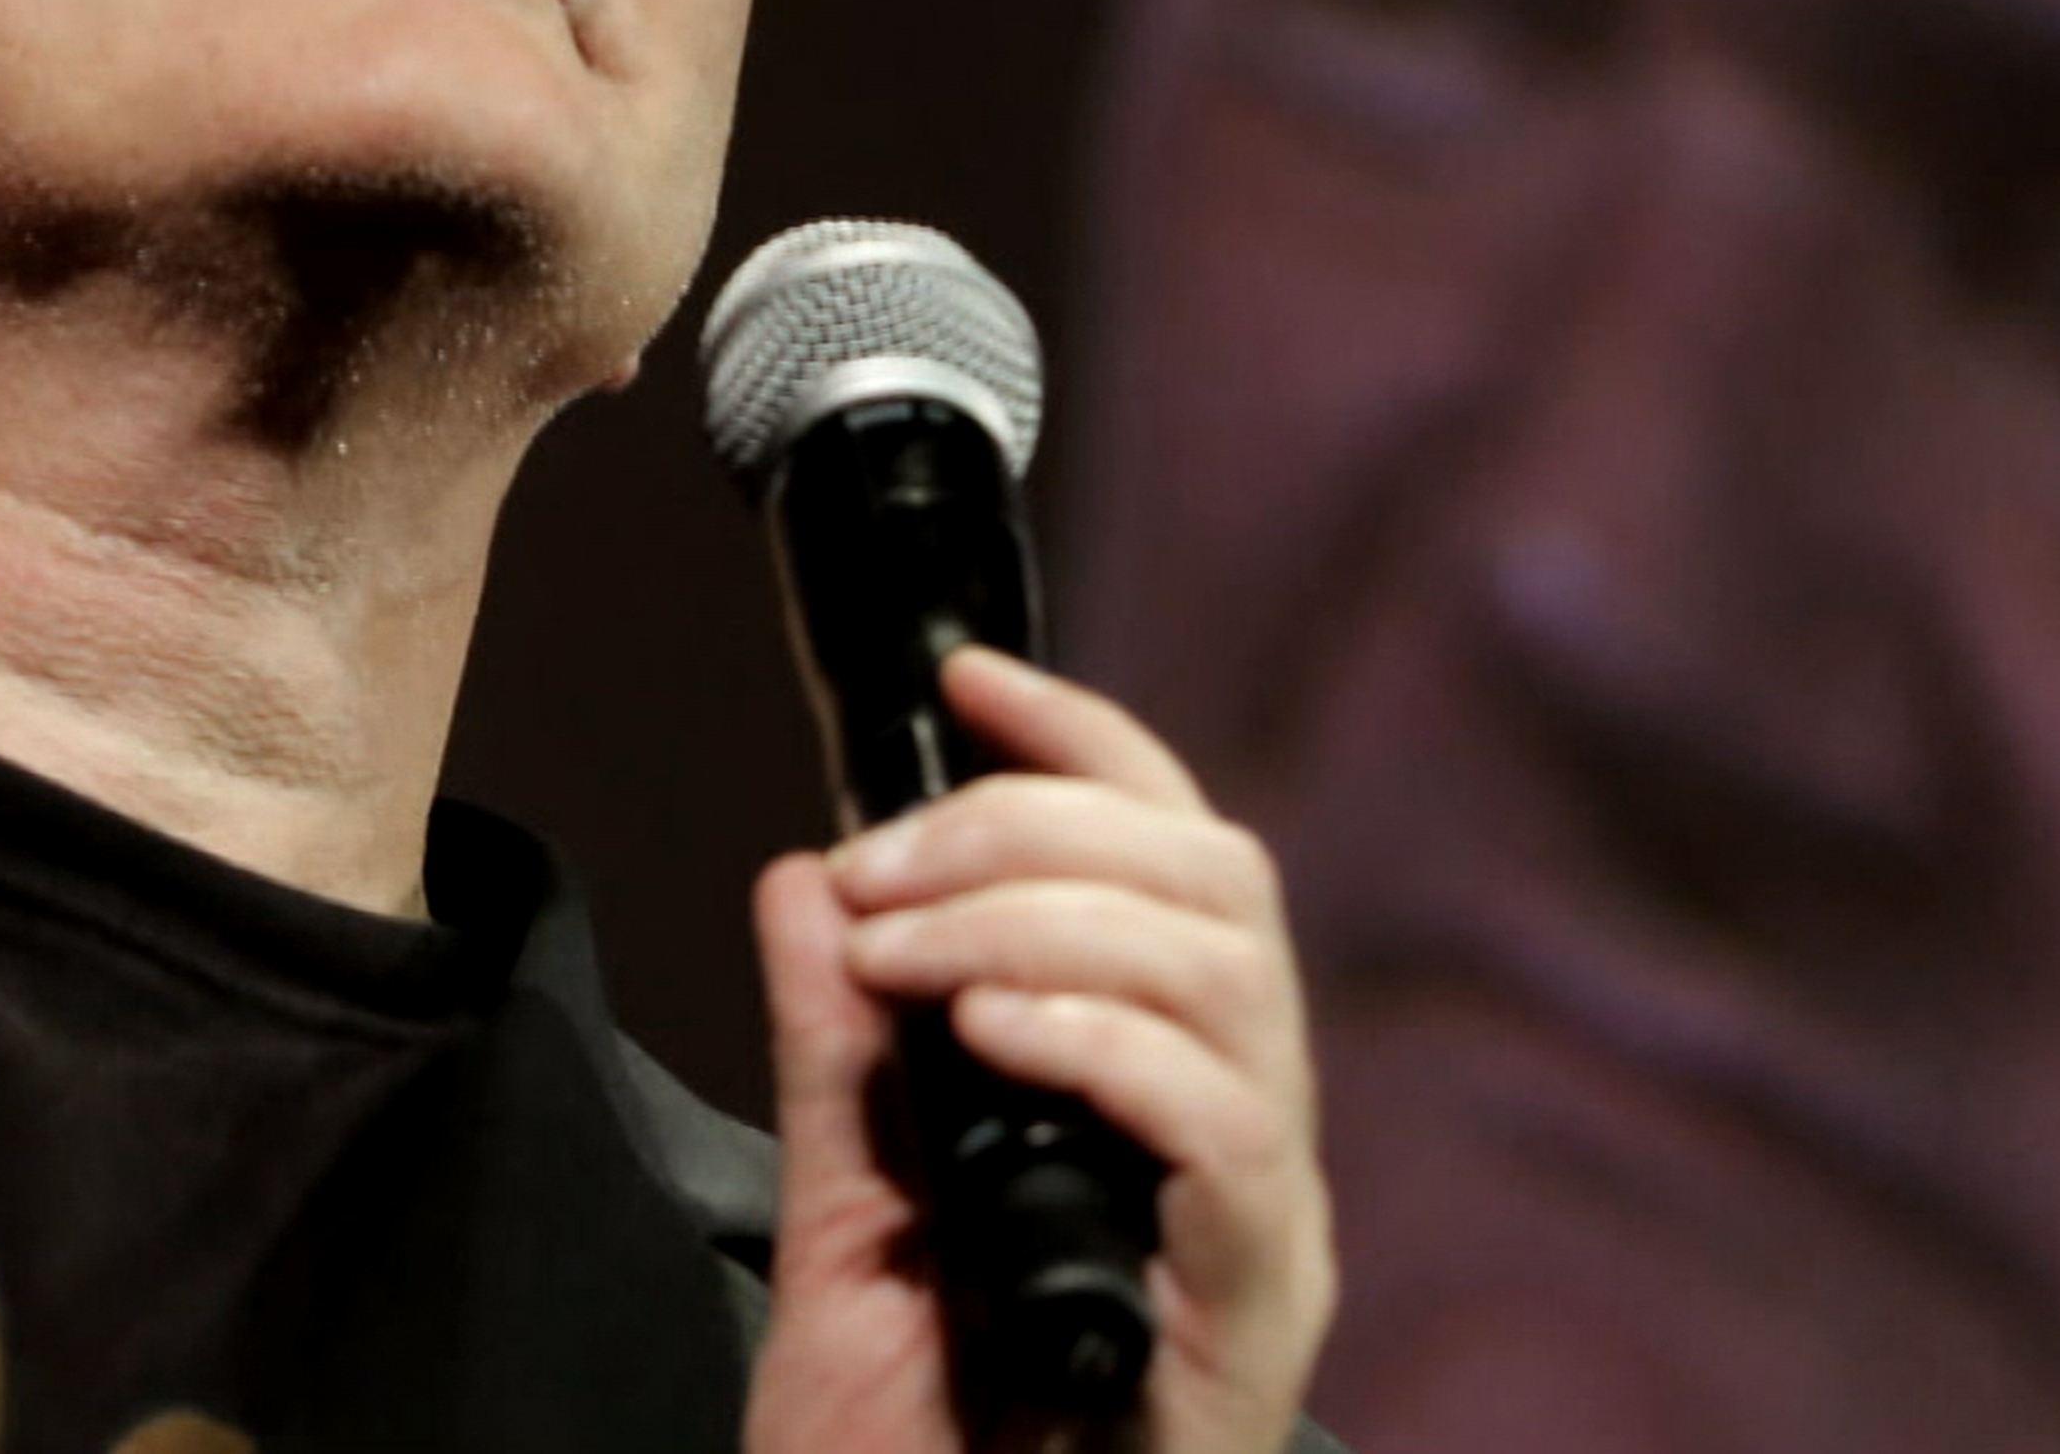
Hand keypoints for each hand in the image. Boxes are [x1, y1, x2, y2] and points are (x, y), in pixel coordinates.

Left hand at [744, 647, 1332, 1453]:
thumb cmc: (905, 1447)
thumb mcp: (845, 1216)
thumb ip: (839, 1053)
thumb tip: (800, 880)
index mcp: (1161, 1094)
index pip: (1175, 859)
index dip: (1088, 748)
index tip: (970, 681)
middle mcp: (1241, 1140)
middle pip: (1212, 883)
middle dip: (1033, 826)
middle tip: (876, 867)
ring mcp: (1259, 1224)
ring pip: (1226, 977)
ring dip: (1041, 919)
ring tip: (911, 957)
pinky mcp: (1254, 1311)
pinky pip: (1227, 1127)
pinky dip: (1102, 1044)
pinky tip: (993, 1034)